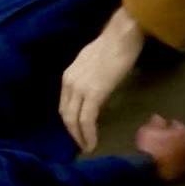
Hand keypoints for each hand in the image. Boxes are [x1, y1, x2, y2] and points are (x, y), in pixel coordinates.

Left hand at [60, 7, 144, 151]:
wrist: (120, 37)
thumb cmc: (111, 47)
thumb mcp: (90, 64)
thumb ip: (87, 78)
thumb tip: (93, 90)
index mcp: (67, 76)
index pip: (64, 104)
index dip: (69, 120)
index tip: (76, 131)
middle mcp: (68, 83)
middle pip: (65, 114)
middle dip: (72, 132)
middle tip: (81, 144)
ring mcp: (79, 89)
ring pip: (73, 120)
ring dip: (79, 137)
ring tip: (86, 147)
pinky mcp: (93, 94)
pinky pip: (87, 120)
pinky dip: (88, 134)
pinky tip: (92, 144)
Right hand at [136, 114, 184, 180]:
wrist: (150, 167)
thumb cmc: (150, 145)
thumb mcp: (148, 129)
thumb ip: (155, 122)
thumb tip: (158, 117)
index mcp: (181, 133)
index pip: (177, 124)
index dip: (169, 123)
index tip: (163, 124)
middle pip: (183, 138)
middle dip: (176, 137)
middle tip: (166, 136)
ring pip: (183, 151)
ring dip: (176, 148)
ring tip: (167, 148)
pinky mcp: (181, 169)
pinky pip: (179, 162)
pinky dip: (175, 159)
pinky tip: (167, 159)